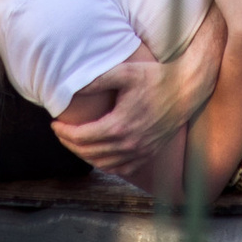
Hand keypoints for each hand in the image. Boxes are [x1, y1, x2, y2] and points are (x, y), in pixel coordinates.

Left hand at [50, 14, 224, 178]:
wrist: (186, 89)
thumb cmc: (156, 77)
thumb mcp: (125, 73)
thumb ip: (96, 80)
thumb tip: (70, 86)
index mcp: (120, 125)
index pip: (82, 137)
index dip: (64, 132)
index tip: (54, 123)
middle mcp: (130, 144)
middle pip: (89, 153)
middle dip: (70, 144)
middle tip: (60, 132)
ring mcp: (140, 152)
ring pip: (104, 164)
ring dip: (85, 156)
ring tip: (75, 142)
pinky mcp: (149, 154)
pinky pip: (121, 168)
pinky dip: (106, 164)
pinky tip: (99, 154)